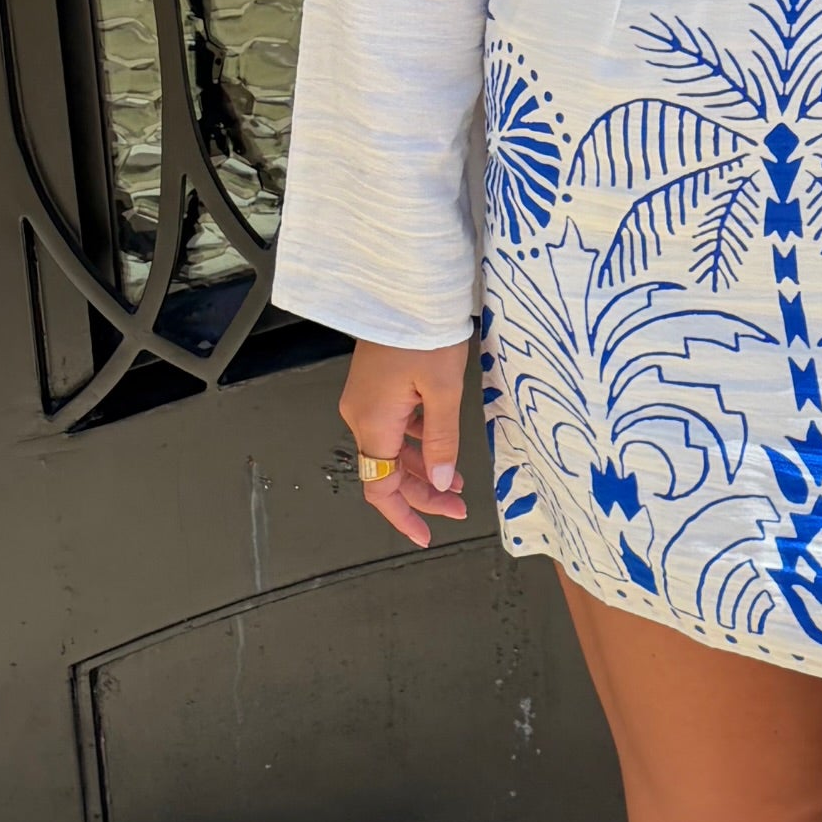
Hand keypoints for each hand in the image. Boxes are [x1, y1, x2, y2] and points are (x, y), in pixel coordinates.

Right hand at [340, 337, 470, 546]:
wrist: (406, 286)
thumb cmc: (425, 332)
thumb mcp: (444, 392)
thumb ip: (442, 442)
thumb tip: (443, 482)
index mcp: (373, 423)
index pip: (380, 488)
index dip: (403, 515)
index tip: (426, 535)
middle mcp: (360, 415)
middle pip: (387, 471)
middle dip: (423, 494)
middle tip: (460, 507)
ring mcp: (366, 399)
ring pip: (391, 449)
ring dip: (422, 469)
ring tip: (458, 483)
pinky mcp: (375, 385)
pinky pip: (393, 426)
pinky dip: (416, 443)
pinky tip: (441, 446)